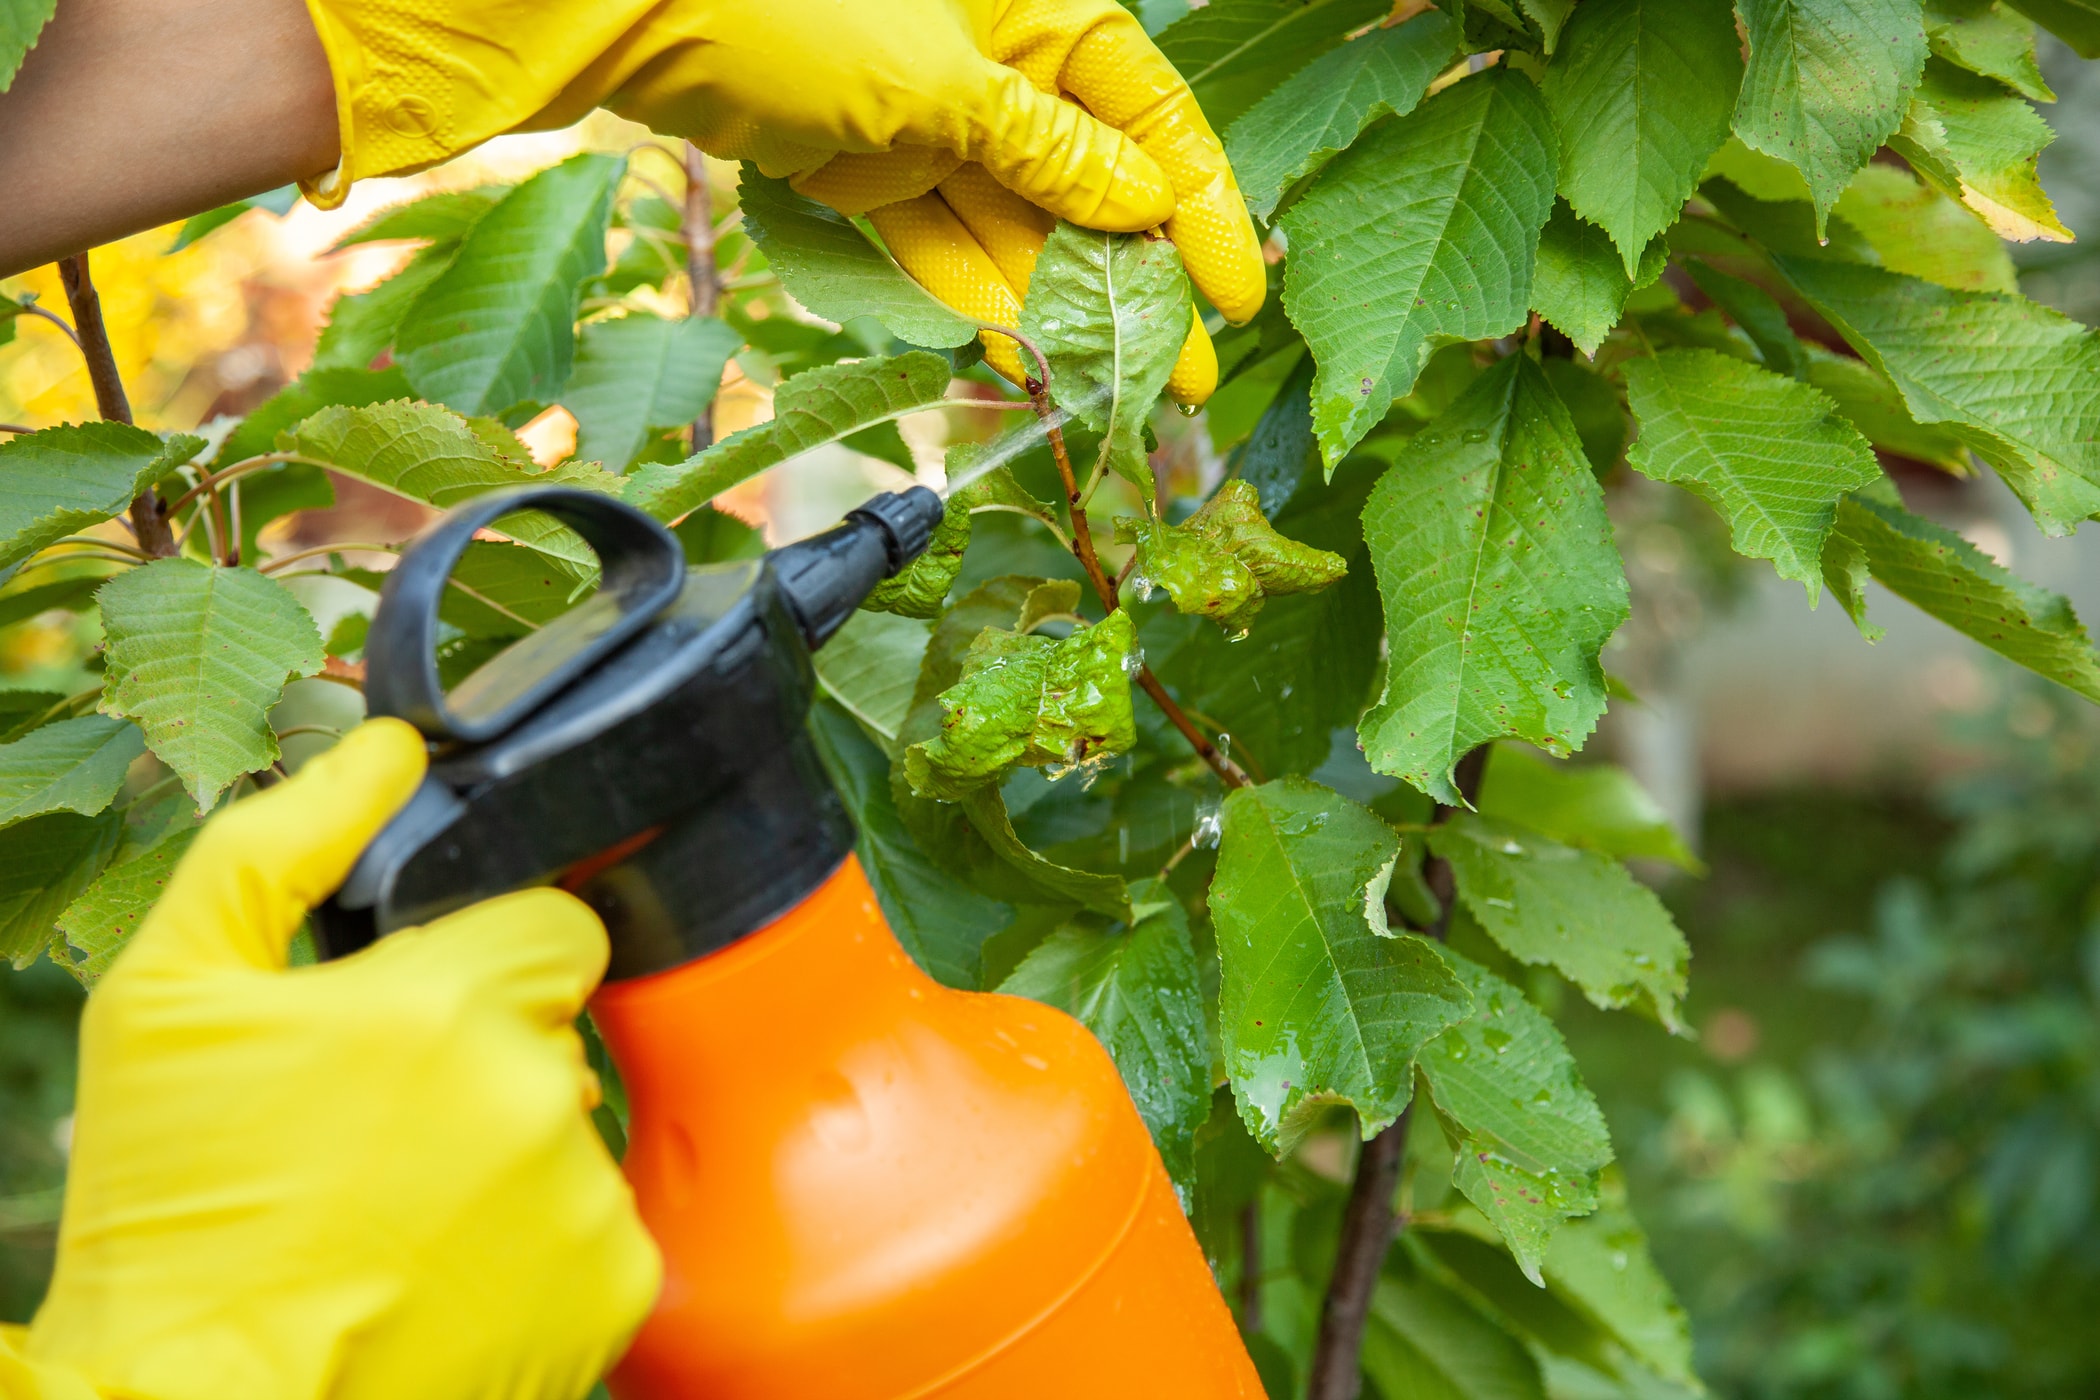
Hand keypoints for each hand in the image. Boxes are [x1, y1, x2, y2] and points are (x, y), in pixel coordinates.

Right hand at [18, 721, 658, 1399]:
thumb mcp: (172, 999)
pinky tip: (444, 1276)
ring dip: (509, 1153)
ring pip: (573, 1130)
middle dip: (486, 1056)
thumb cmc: (172, 1210)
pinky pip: (600, 1229)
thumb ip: (280, 846)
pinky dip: (539, 1246)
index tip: (422, 1010)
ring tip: (399, 1215)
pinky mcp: (612, 1293)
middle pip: (558, 1029)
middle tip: (380, 1127)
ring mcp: (586, 1201)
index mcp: (452, 1003)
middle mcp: (543, 1094)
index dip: (488, 957)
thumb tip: (381, 746)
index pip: (556, 925)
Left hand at [303, 0, 1264, 402]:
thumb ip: (1047, 155)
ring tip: (1116, 395)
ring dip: (1063, 312)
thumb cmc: (795, 8)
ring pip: (1016, 227)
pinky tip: (1025, 363)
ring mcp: (925, 116)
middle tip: (1181, 380)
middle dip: (1135, 285)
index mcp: (1035, 11)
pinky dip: (977, 299)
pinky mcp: (865, 166)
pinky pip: (940, 242)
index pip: (1148, 110)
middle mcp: (991, 61)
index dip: (1199, 205)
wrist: (635, 11)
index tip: (1236, 295)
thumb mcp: (947, 88)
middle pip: (1089, 184)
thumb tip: (1141, 205)